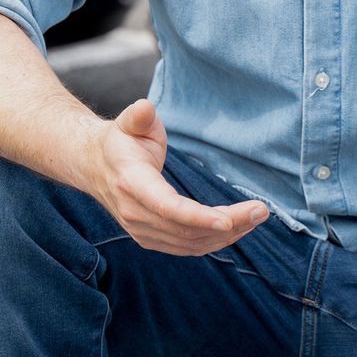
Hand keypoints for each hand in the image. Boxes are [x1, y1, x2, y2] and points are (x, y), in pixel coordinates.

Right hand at [85, 99, 268, 256]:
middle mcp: (135, 212)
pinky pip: (186, 248)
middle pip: (187, 229)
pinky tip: (236, 229)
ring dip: (227, 236)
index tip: (228, 219)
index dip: (198, 216)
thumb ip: (138, 116)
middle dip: (229, 224)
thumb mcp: (128, 121)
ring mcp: (141, 230)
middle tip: (261, 211)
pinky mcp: (149, 239)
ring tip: (255, 219)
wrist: (94, 166)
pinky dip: (214, 242)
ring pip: (190, 243)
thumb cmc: (120, 140)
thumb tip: (145, 108)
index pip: (168, 206)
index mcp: (132, 182)